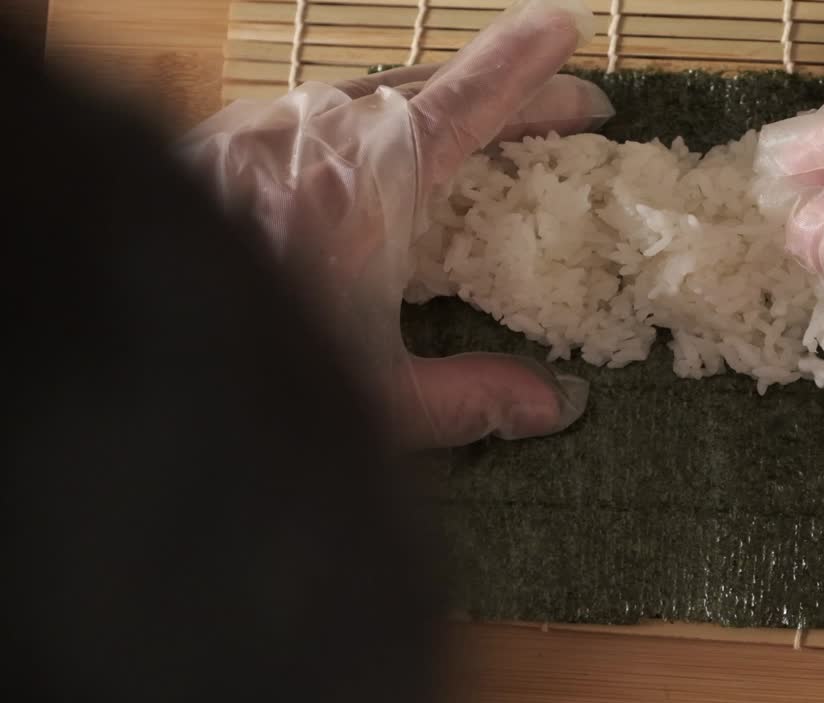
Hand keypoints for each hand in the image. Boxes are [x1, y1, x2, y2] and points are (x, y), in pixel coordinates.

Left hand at [183, 0, 610, 448]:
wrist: (120, 331)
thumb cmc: (250, 367)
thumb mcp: (374, 398)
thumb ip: (468, 396)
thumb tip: (555, 408)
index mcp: (373, 181)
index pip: (470, 101)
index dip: (525, 66)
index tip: (566, 28)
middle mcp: (322, 133)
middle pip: (434, 90)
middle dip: (507, 93)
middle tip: (568, 110)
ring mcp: (268, 128)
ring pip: (375, 95)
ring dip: (440, 104)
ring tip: (488, 130)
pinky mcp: (226, 141)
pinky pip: (321, 111)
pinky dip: (373, 120)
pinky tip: (379, 156)